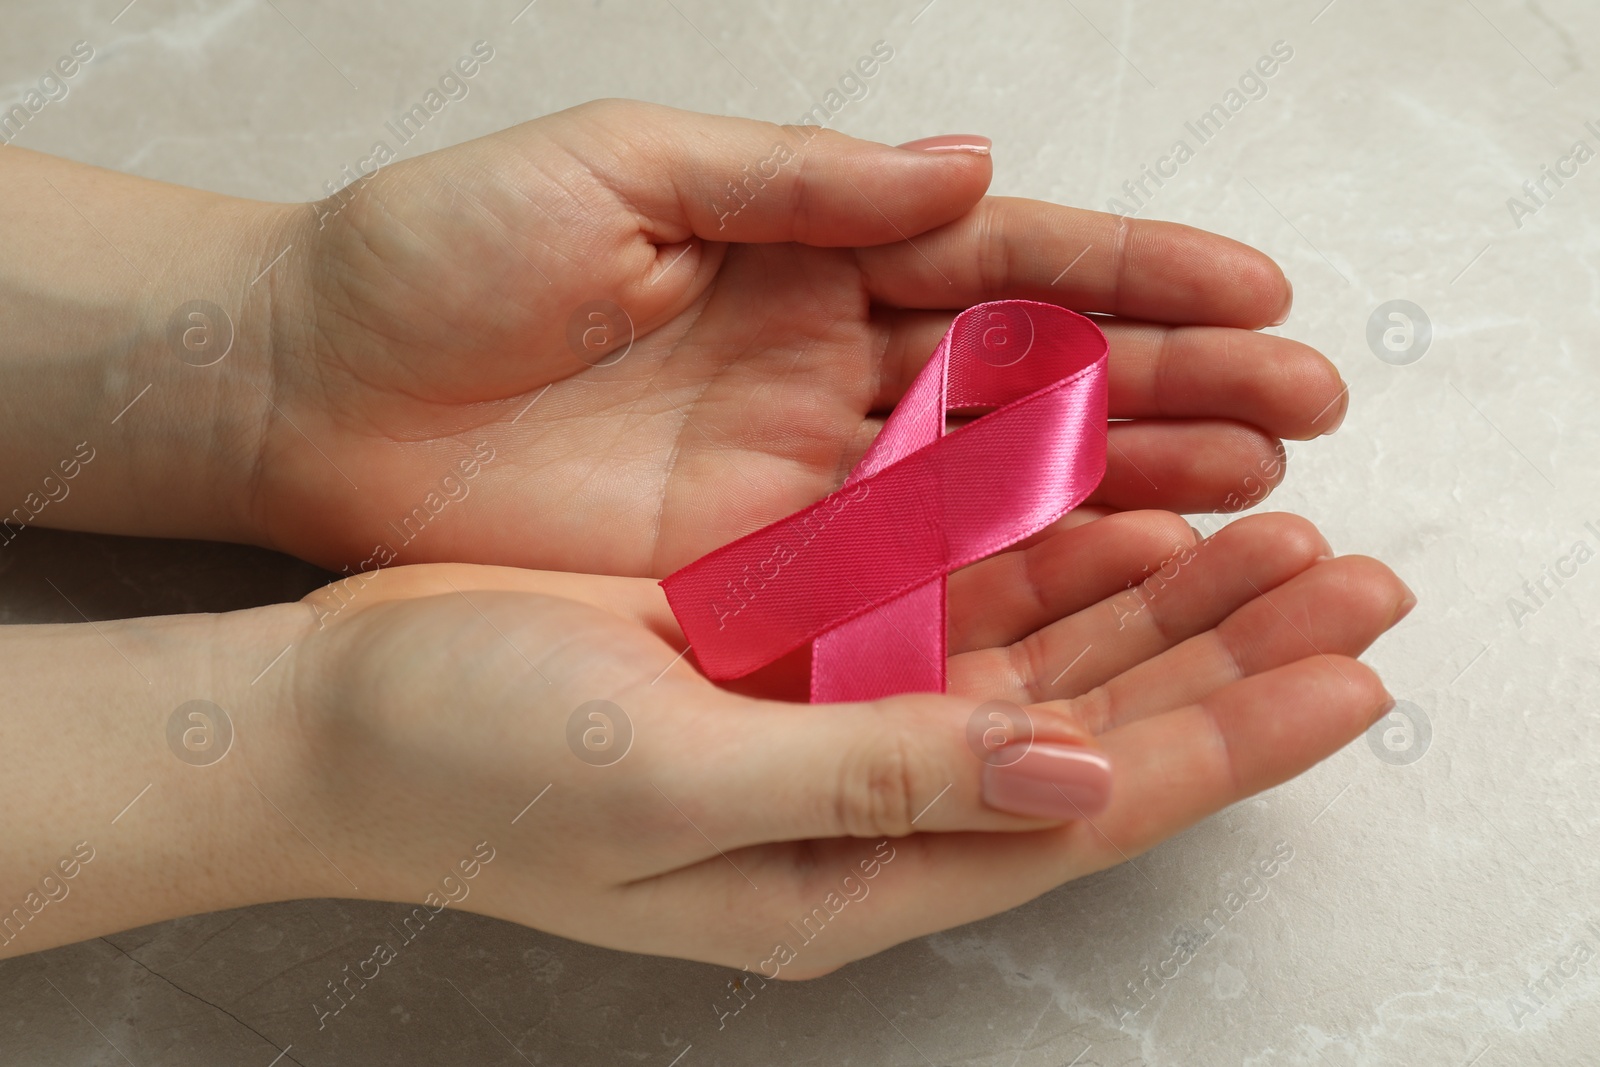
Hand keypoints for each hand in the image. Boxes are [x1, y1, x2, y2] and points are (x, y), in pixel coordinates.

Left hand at [246, 99, 1343, 574]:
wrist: (306, 395)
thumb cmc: (430, 257)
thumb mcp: (613, 172)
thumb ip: (794, 182)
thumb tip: (966, 166)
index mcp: (803, 249)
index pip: (1001, 261)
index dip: (1131, 276)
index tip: (1252, 292)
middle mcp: (824, 367)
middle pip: (1030, 377)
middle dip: (1171, 386)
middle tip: (1299, 413)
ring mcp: (798, 478)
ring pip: (994, 483)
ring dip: (1126, 485)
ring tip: (1252, 493)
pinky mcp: (750, 572)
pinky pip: (903, 577)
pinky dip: (1006, 582)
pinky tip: (1111, 581)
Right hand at [247, 510, 1406, 975]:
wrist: (335, 717)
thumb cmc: (471, 766)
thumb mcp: (681, 779)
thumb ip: (881, 775)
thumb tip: (1071, 772)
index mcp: (849, 874)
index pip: (1087, 808)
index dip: (1230, 743)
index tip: (1350, 679)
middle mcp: (862, 805)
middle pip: (1093, 733)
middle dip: (1227, 660)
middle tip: (1356, 586)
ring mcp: (827, 719)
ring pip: (1038, 660)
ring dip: (1155, 603)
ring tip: (1276, 540)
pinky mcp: (788, 644)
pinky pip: (948, 604)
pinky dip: (1039, 562)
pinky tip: (1116, 521)